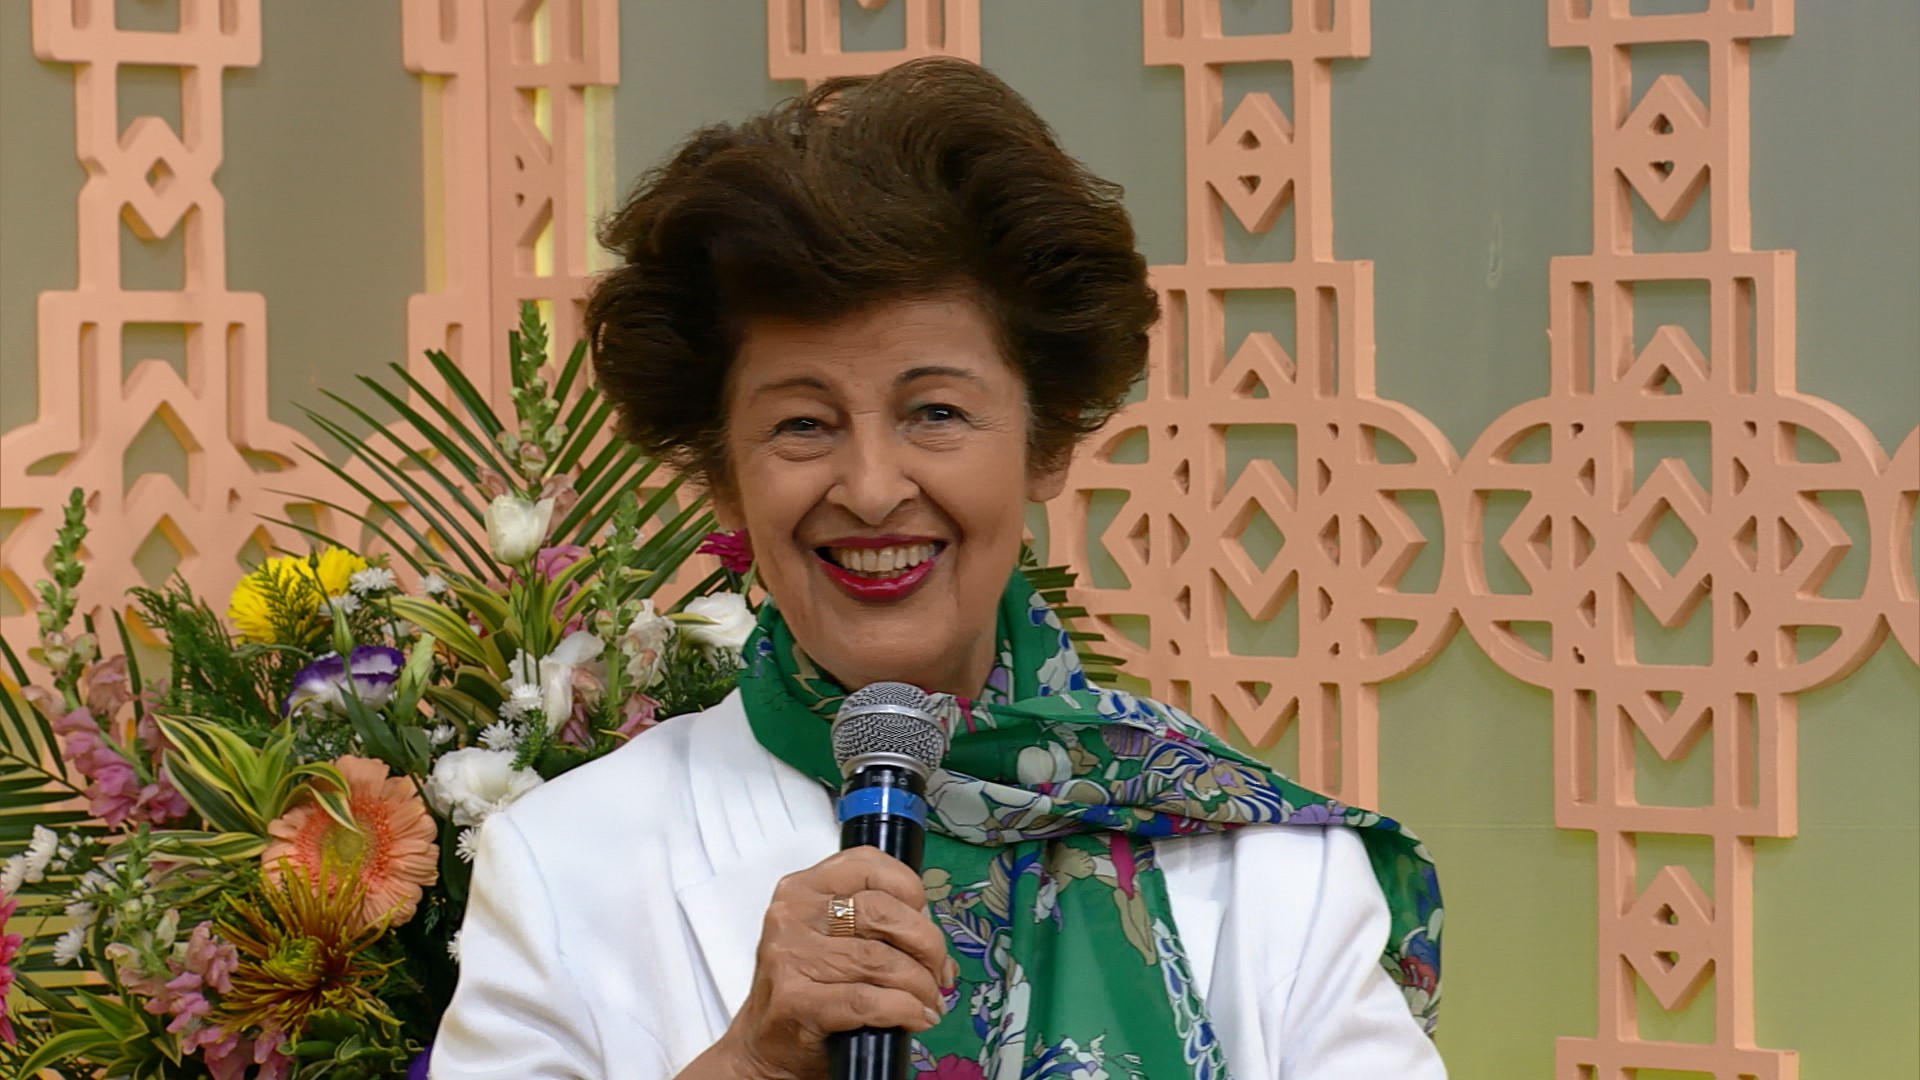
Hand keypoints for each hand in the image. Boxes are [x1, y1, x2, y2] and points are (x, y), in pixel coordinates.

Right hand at [708, 847, 957, 1079]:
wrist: (765, 1045)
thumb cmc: (807, 988)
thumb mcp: (833, 939)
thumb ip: (877, 925)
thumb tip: (935, 939)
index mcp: (803, 888)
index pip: (870, 865)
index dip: (912, 890)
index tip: (926, 920)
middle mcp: (793, 915)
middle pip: (883, 912)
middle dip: (927, 944)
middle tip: (938, 971)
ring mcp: (791, 957)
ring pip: (882, 960)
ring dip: (920, 985)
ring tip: (928, 1001)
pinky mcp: (797, 1001)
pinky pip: (869, 1000)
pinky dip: (905, 1010)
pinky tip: (916, 1018)